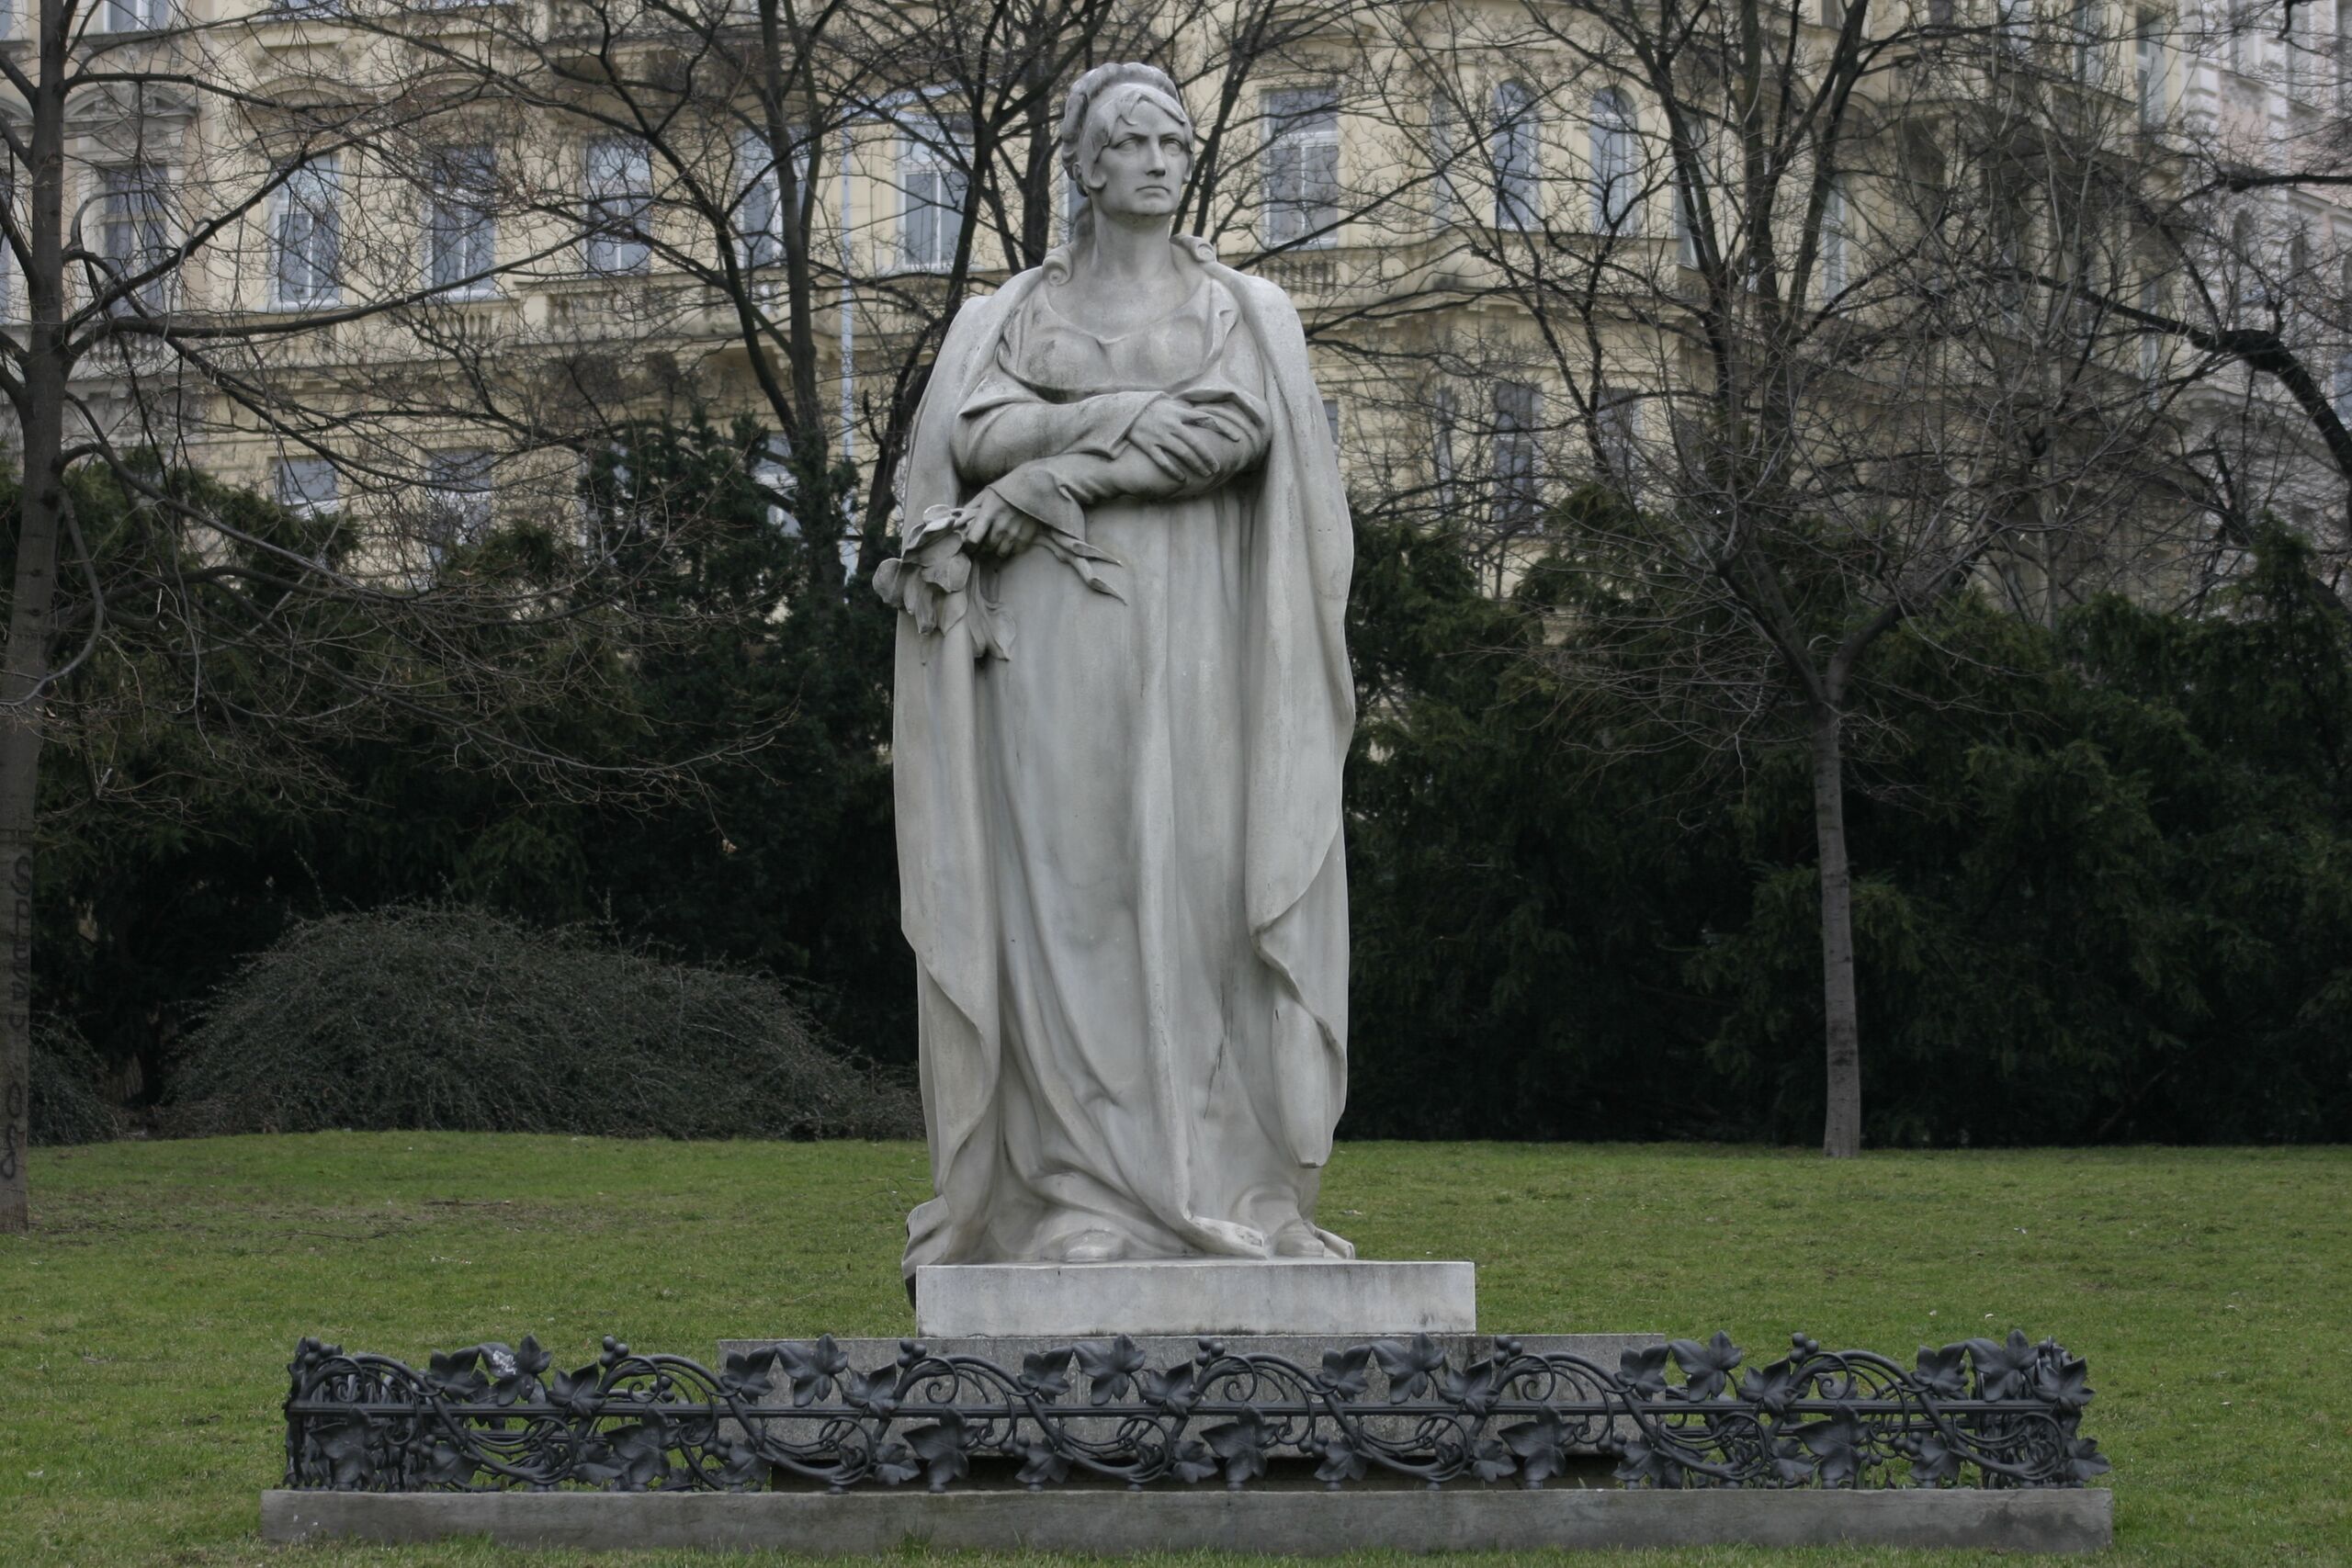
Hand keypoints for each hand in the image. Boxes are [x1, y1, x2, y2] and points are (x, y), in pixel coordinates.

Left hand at [949, 486, 1037, 557]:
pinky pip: (1014, 551)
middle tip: (980, 547)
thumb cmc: (1006, 489)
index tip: (969, 545)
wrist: (1034, 486)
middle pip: (986, 548)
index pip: (973, 540)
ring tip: (994, 547)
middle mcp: (1000, 526)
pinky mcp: (1026, 537)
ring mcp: (1014, 533)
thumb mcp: (986, 494)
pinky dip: (1010, 550)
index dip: (969, 546)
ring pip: (1000, 553)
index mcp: (987, 514)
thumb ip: (972, 507)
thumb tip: (958, 520)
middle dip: (981, 550)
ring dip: (995, 552)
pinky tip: (1008, 543)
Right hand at [1128, 396, 1242, 482]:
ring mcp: (1159, 436)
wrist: (1125, 411)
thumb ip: (1186, 411)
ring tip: (1206, 474)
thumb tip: (1204, 416)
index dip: (1223, 429)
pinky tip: (1182, 479)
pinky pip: (1162, 461)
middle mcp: (1172, 424)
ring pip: (1182, 453)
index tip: (1237, 438)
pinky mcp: (1147, 445)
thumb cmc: (1152, 409)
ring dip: (1196, 465)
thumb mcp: (1170, 405)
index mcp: (1180, 413)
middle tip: (1217, 468)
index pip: (1207, 420)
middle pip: (1195, 442)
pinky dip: (1173, 470)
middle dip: (1208, 456)